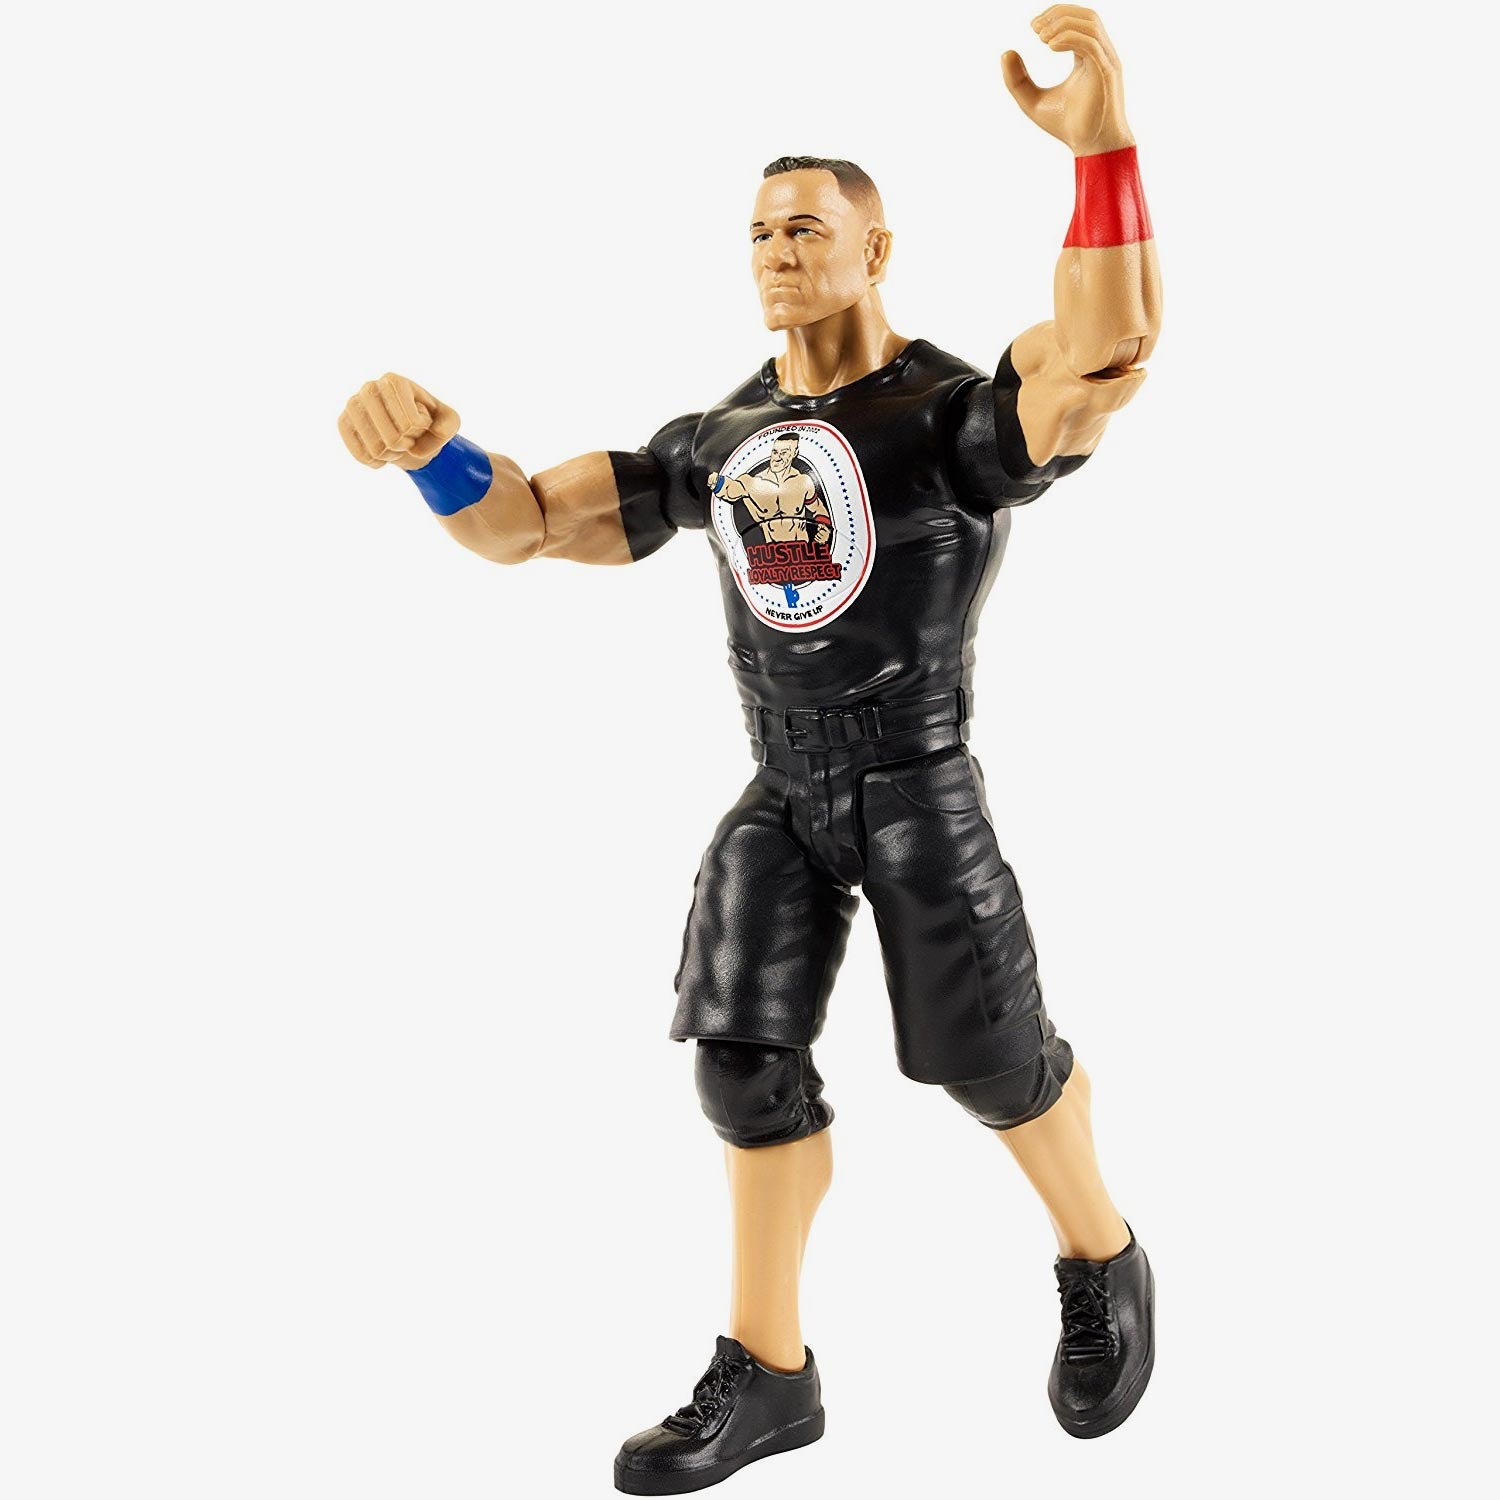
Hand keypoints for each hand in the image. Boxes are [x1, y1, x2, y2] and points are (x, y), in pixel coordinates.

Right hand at [338, 373, 459, 471]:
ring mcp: (353, 405)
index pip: (409, 421)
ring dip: (391, 455)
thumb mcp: (449, 421)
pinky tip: (381, 456)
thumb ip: (449, 425)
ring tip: (394, 446)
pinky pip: (358, 453)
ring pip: (375, 447)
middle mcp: (370, 388)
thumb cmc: (428, 423)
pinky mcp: (344, 423)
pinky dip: (375, 462)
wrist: (406, 432)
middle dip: (406, 446)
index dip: (418, 433)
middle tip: (406, 440)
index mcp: (395, 382)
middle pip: (392, 436)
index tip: (418, 426)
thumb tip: (431, 435)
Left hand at [1002, 7, 1132, 156]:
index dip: (1055, 15)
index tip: (1033, 26)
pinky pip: (1090, 44)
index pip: (1077, 22)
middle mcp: (1100, 54)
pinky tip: (1050, 46)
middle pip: (1086, 15)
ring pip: (1090, 24)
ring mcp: (1107, 61)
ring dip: (1063, 24)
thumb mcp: (1033, 101)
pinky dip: (1069, 39)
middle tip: (1034, 27)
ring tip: (1041, 37)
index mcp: (1087, 57)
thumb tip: (1006, 52)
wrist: (1091, 148)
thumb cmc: (1068, 126)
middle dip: (1059, 14)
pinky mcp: (1107, 72)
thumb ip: (1018, 80)